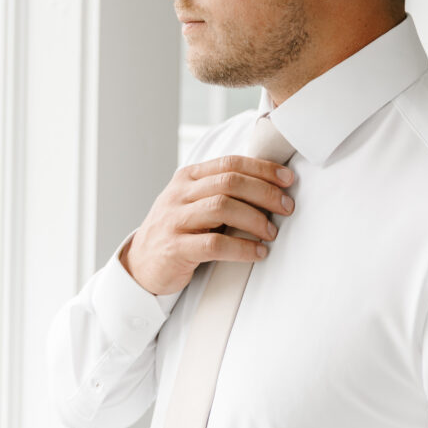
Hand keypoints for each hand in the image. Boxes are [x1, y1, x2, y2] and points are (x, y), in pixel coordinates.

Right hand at [119, 155, 294, 294]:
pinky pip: (214, 245)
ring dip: (254, 219)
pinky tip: (258, 253)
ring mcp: (174, 220)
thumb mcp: (193, 202)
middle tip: (287, 207)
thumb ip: (221, 191)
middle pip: (229, 182)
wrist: (140, 264)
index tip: (287, 179)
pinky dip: (242, 248)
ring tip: (271, 232)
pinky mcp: (175, 248)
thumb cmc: (177, 231)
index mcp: (188, 178)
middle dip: (264, 192)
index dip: (262, 169)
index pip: (230, 163)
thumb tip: (270, 186)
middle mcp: (179, 194)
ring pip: (222, 208)